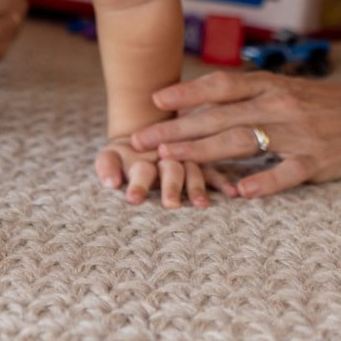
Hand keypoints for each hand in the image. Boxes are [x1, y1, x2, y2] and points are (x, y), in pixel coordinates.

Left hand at [93, 136, 219, 208]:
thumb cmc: (121, 157)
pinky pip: (214, 172)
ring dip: (196, 187)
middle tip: (170, 204)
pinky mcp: (200, 164)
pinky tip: (233, 193)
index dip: (136, 184)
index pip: (141, 170)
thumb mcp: (109, 158)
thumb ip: (107, 168)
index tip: (132, 199)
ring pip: (193, 171)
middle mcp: (165, 156)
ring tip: (201, 205)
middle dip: (170, 186)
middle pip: (170, 169)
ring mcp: (184, 159)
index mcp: (141, 156)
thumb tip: (109, 182)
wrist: (142, 134)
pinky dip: (222, 182)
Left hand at [130, 71, 340, 197]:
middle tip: (142, 139)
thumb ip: (253, 97)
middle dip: (176, 128)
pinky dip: (262, 183)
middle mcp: (281, 105)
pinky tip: (238, 193)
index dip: (187, 92)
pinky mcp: (318, 162)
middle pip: (220, 115)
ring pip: (242, 141)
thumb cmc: (332, 104)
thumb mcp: (291, 91)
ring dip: (202, 152)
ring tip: (170, 160)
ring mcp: (299, 134)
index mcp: (273, 86)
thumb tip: (206, 105)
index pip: (222, 84)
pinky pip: (285, 174)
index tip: (154, 99)